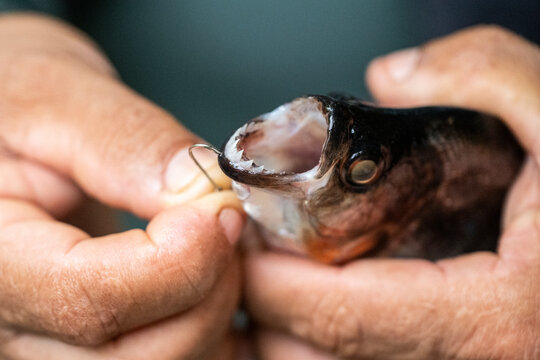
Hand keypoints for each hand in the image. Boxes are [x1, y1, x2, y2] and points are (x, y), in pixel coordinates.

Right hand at [0, 14, 242, 358]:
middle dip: (206, 287)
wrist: (4, 131)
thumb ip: (126, 142)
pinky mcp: (87, 338)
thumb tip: (204, 190)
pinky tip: (203, 270)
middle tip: (222, 218)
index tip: (221, 208)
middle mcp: (10, 322)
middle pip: (136, 354)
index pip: (91, 299)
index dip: (180, 261)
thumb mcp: (51, 94)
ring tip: (210, 238)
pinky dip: (206, 323)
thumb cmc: (10, 105)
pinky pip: (170, 356)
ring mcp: (49, 339)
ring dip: (211, 305)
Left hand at [245, 26, 539, 358]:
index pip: (341, 318)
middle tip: (254, 255)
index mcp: (506, 321)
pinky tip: (332, 298)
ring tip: (281, 277)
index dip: (272, 282)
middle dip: (269, 314)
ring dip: (291, 335)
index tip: (241, 240)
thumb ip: (486, 74)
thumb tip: (390, 77)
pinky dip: (329, 344)